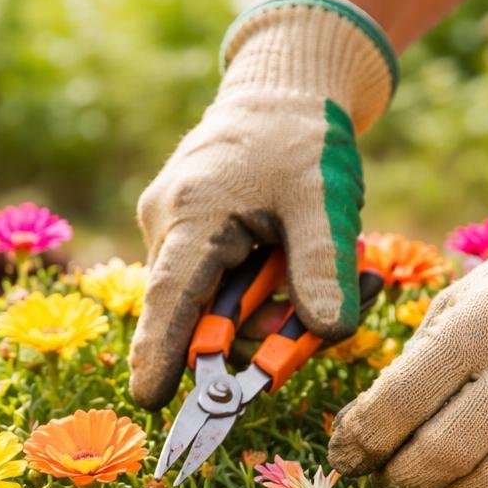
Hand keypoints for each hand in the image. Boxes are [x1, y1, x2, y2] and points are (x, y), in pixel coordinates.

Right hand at [128, 0, 396, 409]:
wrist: (282, 88)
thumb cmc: (302, 137)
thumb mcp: (324, 200)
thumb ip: (323, 268)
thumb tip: (328, 333)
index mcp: (193, 215)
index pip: (170, 299)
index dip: (159, 352)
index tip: (149, 399)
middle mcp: (167, 226)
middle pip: (199, 315)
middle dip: (260, 334)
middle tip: (318, 333)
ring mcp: (171, 230)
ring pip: (213, 304)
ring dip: (272, 311)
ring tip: (338, 276)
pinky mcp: (186, 235)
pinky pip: (218, 286)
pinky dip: (263, 292)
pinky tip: (301, 267)